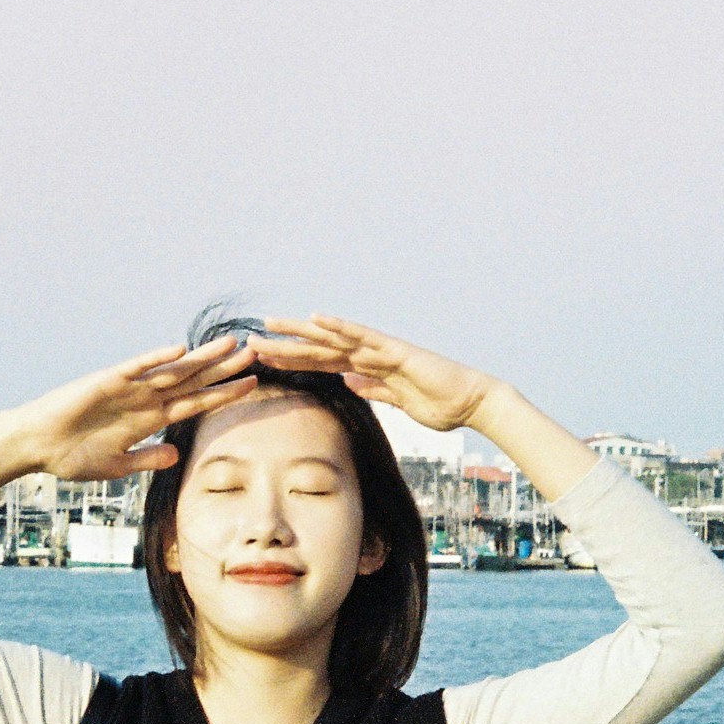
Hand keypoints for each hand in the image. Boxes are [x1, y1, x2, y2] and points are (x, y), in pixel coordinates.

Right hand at [0, 338, 259, 484]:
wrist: (37, 446)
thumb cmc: (72, 456)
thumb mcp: (118, 466)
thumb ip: (148, 459)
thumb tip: (177, 457)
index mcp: (150, 419)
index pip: (196, 403)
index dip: (225, 393)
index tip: (254, 384)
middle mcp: (144, 399)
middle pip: (194, 381)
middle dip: (225, 369)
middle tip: (257, 352)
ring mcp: (128, 388)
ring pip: (173, 370)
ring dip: (202, 358)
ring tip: (232, 345)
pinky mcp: (106, 381)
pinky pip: (136, 368)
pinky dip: (156, 359)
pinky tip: (180, 350)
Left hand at [251, 315, 498, 431]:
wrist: (472, 402)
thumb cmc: (440, 404)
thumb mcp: (399, 402)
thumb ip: (375, 390)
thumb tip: (350, 382)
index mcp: (369, 370)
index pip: (323, 364)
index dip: (294, 361)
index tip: (265, 360)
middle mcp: (370, 356)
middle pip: (319, 348)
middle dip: (285, 346)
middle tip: (251, 340)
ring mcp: (382, 351)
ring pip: (333, 338)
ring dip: (301, 332)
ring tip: (270, 324)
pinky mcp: (396, 351)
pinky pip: (363, 337)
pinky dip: (340, 326)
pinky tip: (317, 318)